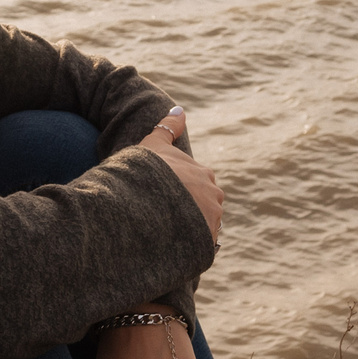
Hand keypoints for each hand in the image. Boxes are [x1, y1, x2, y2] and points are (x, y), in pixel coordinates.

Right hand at [137, 108, 221, 243]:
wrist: (143, 201)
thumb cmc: (144, 170)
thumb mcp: (153, 144)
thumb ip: (168, 127)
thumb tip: (180, 109)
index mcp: (205, 174)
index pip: (195, 185)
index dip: (176, 191)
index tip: (159, 196)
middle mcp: (214, 196)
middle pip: (201, 206)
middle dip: (186, 212)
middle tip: (160, 216)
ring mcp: (212, 221)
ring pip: (202, 227)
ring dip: (188, 230)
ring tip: (163, 234)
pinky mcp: (206, 244)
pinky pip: (199, 247)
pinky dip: (187, 249)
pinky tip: (168, 248)